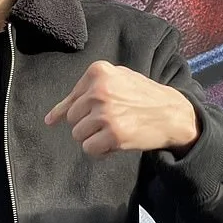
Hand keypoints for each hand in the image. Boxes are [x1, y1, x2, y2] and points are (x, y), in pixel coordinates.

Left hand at [44, 61, 199, 156]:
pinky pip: (89, 149)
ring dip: (94, 138)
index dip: (78, 112)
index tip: (87, 116)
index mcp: (98, 72)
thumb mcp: (115, 80)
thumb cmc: (141, 96)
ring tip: (114, 130)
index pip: (70, 100)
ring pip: (78, 135)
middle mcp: (99, 90)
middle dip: (88, 124)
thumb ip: (82, 93)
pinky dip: (100, 150)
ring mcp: (106, 113)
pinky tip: (115, 142)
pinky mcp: (114, 135)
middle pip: (73, 118)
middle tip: (111, 121)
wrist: (172, 113)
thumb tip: (50, 119)